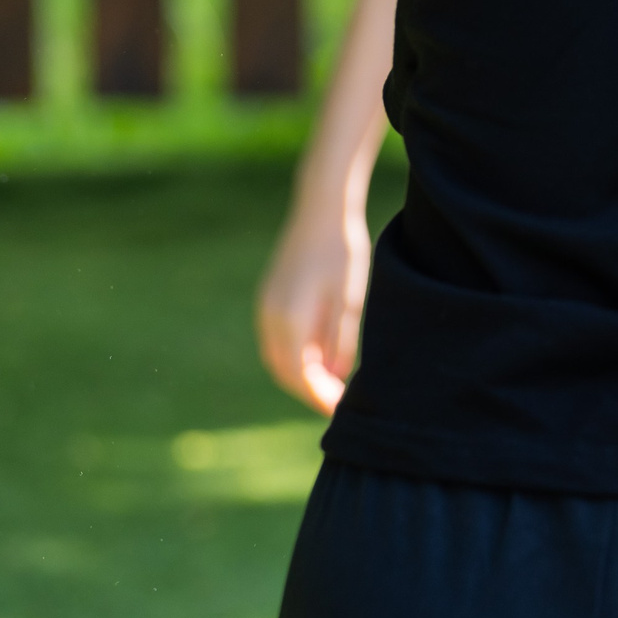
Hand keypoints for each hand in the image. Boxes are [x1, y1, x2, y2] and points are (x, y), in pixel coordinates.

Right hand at [255, 196, 371, 416]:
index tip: (338, 409)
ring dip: (299, 373)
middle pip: (284, 370)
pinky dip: (294, 353)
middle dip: (308, 390)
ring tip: (329, 383)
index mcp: (291, 321)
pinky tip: (319, 354)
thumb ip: (341, 340)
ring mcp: (266, 305)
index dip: (317, 397)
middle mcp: (271, 317)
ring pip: (277, 355)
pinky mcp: (270, 295)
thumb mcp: (350, 300)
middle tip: (334, 402)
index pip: (299, 376)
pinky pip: (277, 337)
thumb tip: (335, 376)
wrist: (323, 208)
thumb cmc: (342, 252)